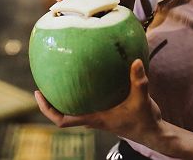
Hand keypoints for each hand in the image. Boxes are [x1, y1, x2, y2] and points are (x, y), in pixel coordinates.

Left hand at [35, 59, 162, 144]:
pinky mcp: (108, 110)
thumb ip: (139, 82)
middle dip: (51, 100)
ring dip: (66, 95)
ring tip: (61, 74)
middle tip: (43, 80)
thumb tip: (136, 61)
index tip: (38, 94)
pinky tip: (89, 74)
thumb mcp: (142, 100)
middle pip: (63, 113)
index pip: (62, 120)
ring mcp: (99, 114)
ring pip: (76, 107)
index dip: (47, 109)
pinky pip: (89, 100)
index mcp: (94, 119)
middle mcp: (93, 117)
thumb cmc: (144, 121)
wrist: (153, 132)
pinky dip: (84, 90)